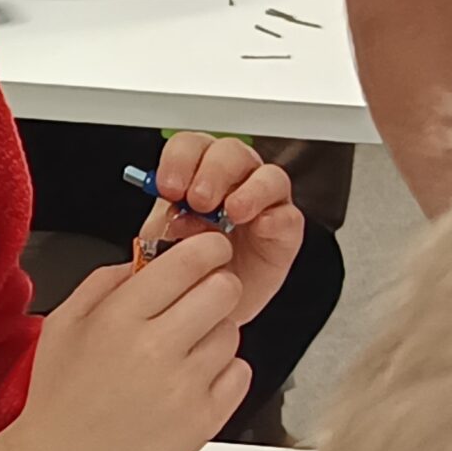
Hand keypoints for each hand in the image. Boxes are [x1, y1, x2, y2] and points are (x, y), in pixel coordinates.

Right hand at [0, 230, 249, 450]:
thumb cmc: (59, 398)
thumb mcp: (63, 323)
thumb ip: (106, 281)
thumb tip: (148, 258)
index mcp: (119, 317)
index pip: (193, 260)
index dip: (209, 249)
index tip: (209, 253)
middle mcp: (155, 349)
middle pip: (226, 290)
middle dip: (214, 289)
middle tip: (194, 304)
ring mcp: (184, 388)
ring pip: (233, 333)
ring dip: (213, 335)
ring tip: (178, 355)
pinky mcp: (203, 421)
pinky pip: (240, 374)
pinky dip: (221, 373)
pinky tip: (187, 383)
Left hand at [140, 131, 305, 326]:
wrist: (204, 304)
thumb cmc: (185, 265)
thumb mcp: (163, 244)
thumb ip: (165, 226)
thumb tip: (172, 217)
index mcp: (195, 174)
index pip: (191, 146)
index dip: (180, 159)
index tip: (168, 186)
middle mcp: (233, 181)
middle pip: (231, 152)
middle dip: (213, 172)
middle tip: (198, 200)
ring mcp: (263, 202)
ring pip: (268, 176)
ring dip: (250, 190)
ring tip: (232, 212)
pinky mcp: (284, 230)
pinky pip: (288, 216)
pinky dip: (276, 218)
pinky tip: (260, 227)